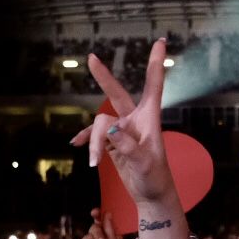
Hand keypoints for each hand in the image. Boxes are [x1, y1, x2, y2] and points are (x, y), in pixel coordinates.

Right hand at [72, 209, 121, 238]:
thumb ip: (110, 228)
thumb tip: (108, 213)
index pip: (112, 224)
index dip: (110, 217)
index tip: (107, 209)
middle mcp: (105, 238)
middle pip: (102, 222)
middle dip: (99, 217)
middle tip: (95, 212)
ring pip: (95, 227)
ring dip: (98, 233)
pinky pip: (88, 234)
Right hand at [73, 38, 173, 202]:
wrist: (151, 197)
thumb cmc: (155, 179)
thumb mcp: (145, 164)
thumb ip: (129, 147)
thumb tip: (111, 130)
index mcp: (150, 119)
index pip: (153, 85)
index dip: (156, 63)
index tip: (161, 41)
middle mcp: (136, 120)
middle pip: (117, 94)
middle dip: (103, 77)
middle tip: (91, 58)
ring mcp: (123, 130)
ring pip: (101, 125)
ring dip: (94, 142)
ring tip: (94, 162)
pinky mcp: (113, 143)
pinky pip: (96, 136)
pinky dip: (88, 142)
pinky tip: (77, 145)